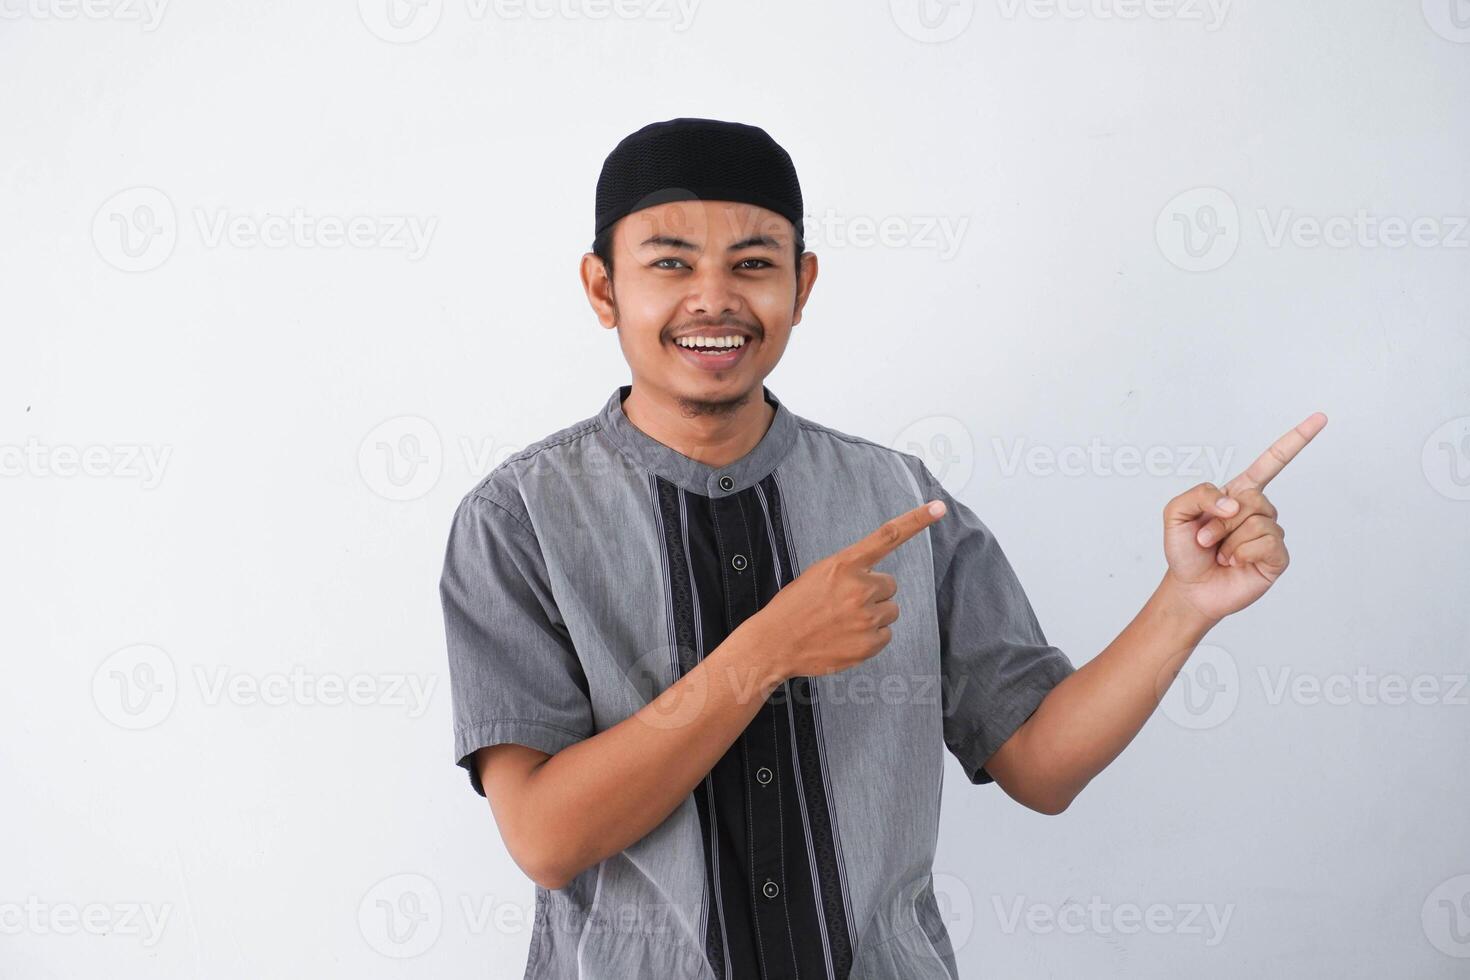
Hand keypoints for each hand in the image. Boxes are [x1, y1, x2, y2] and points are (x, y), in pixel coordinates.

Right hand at [746, 499, 947, 681]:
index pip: (888, 536)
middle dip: (873, 593)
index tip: (939, 507)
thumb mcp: (819, 575)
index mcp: (845, 564)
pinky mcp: (869, 644)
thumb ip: (851, 572)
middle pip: (889, 585)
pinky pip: (885, 635)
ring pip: (890, 611)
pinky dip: (870, 638)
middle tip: (844, 603)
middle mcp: (860, 588)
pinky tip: (845, 638)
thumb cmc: (795, 606)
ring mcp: (866, 618)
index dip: (916, 520)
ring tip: (843, 622)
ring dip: (873, 615)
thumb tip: (879, 584)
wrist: (774, 643)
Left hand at [1162, 413, 1327, 623]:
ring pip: (1257, 522)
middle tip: (1205, 539)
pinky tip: (1234, 562)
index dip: (1295, 440)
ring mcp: (1270, 533)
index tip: (1320, 419)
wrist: (1190, 588)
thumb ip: (1199, 494)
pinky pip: (1267, 542)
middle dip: (1220, 520)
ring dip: (1228, 540)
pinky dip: (1243, 553)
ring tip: (1219, 553)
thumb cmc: (1185, 550)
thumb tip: (1235, 502)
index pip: (1272, 462)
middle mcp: (1259, 510)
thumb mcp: (1176, 513)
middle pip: (1252, 497)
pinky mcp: (1277, 556)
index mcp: (1239, 493)